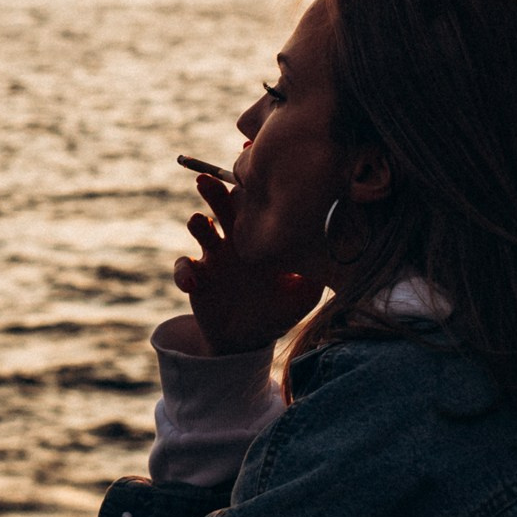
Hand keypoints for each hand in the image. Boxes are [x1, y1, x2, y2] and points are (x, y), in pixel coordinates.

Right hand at [174, 172, 320, 353]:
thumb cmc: (279, 310)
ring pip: (200, 228)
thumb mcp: (304, 294)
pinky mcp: (197, 279)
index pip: (254, 204)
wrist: (248, 339)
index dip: (250, 190)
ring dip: (197, 222)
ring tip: (198, 222)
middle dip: (214, 191)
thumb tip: (333, 255)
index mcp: (260, 236)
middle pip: (222, 205)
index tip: (249, 178)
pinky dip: (183, 273)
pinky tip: (192, 284)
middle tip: (205, 180)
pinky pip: (183, 268)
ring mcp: (214, 257)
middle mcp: (235, 239)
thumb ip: (315, 274)